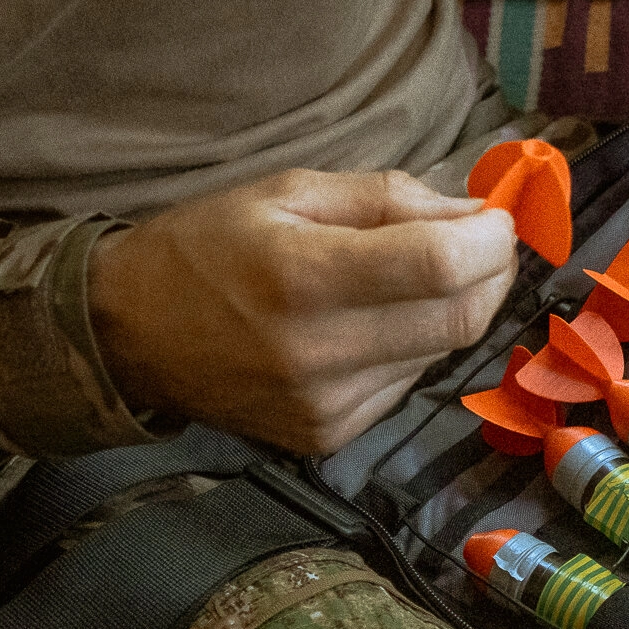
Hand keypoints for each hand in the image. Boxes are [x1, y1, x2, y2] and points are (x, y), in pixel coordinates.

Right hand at [90, 169, 515, 454]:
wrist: (131, 336)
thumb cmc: (209, 247)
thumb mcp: (288, 192)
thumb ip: (388, 198)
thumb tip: (474, 212)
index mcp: (302, 277)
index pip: (439, 266)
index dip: (489, 241)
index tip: (498, 218)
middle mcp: (319, 352)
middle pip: (459, 320)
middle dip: (493, 275)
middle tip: (488, 243)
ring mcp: (328, 405)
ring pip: (440, 353)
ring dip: (452, 309)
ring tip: (422, 275)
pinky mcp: (330, 435)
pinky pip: (406, 383)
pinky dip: (414, 346)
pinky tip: (380, 322)